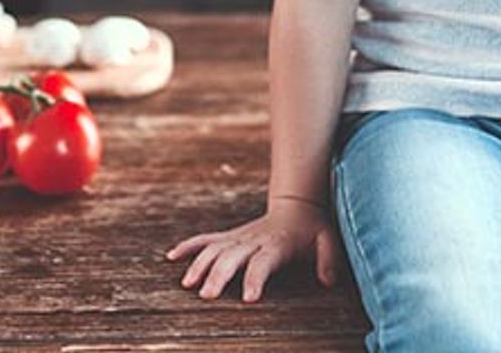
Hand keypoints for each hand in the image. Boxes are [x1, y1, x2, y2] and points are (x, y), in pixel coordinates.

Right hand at [166, 198, 341, 302]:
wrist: (297, 203)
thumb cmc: (312, 227)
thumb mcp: (327, 239)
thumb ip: (329, 259)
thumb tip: (328, 281)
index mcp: (275, 244)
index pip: (262, 262)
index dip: (255, 278)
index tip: (247, 298)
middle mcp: (252, 239)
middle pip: (232, 257)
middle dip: (218, 275)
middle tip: (206, 295)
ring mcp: (238, 237)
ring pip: (214, 248)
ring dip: (199, 263)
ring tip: (187, 283)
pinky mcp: (230, 237)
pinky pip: (205, 239)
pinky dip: (188, 246)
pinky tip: (171, 256)